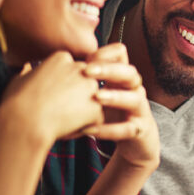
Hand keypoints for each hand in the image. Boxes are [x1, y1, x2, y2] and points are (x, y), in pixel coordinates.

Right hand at [0, 51, 102, 144]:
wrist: (24, 122)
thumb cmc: (17, 102)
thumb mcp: (19, 80)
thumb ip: (30, 72)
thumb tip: (28, 69)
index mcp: (62, 58)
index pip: (71, 69)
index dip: (62, 84)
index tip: (50, 94)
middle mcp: (80, 68)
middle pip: (85, 81)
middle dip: (76, 95)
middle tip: (57, 108)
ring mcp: (91, 87)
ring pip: (94, 98)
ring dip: (83, 109)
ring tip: (61, 119)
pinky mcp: (97, 107)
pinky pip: (96, 117)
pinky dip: (86, 125)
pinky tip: (68, 129)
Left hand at [81, 43, 158, 170]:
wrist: (134, 140)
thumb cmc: (110, 113)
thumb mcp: (97, 94)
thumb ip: (83, 81)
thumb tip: (53, 67)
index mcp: (123, 78)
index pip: (121, 55)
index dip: (104, 53)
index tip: (83, 58)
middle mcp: (134, 90)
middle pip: (130, 72)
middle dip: (109, 69)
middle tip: (86, 70)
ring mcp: (140, 110)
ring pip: (134, 98)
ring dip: (115, 96)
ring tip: (96, 97)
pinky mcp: (140, 130)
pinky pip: (127, 129)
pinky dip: (108, 130)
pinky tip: (88, 130)